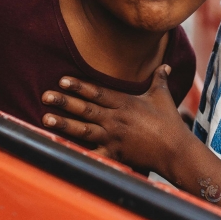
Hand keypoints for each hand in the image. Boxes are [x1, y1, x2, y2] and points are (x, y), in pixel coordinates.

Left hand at [41, 66, 190, 174]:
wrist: (175, 150)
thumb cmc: (169, 123)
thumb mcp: (163, 97)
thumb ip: (159, 79)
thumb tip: (165, 65)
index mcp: (125, 103)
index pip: (97, 92)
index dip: (79, 86)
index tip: (62, 80)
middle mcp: (116, 119)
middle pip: (86, 109)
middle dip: (64, 102)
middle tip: (45, 96)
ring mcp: (114, 138)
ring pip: (83, 129)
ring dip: (64, 124)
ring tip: (46, 118)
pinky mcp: (115, 154)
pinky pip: (93, 154)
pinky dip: (78, 153)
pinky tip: (62, 150)